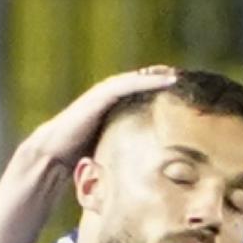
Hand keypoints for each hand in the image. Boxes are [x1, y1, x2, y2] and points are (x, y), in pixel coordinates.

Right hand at [27, 65, 179, 171]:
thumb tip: (147, 167)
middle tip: (187, 78)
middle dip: (163, 78)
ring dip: (159, 76)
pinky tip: (166, 80)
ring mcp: (105, 93)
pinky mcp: (101, 96)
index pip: (142, 93)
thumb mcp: (112, 146)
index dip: (162, 90)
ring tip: (179, 75)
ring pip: (138, 79)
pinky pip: (128, 85)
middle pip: (142, 82)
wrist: (55, 152)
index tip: (184, 92)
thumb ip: (127, 145)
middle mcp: (110, 95)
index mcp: (114, 105)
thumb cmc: (81, 153)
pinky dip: (147, 81)